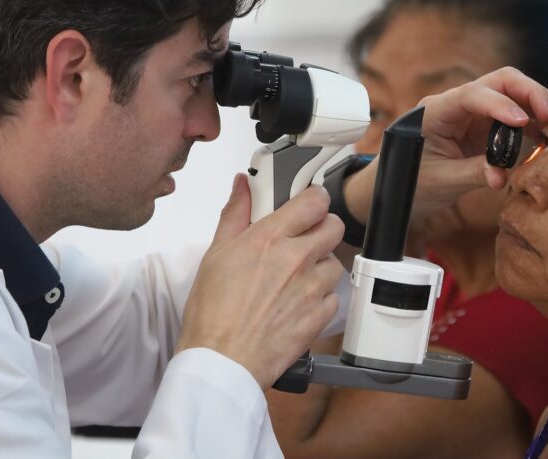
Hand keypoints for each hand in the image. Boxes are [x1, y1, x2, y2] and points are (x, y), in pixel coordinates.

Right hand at [177, 174, 344, 389]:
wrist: (222, 362)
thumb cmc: (212, 312)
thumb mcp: (216, 253)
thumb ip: (235, 214)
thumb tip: (243, 185)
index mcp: (271, 238)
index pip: (315, 201)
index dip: (315, 199)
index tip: (308, 204)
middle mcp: (297, 259)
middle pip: (334, 227)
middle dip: (322, 228)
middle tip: (304, 238)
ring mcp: (312, 288)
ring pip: (335, 263)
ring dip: (320, 266)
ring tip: (296, 277)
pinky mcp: (320, 316)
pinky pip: (333, 297)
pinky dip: (320, 298)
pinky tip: (298, 303)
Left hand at [344, 67, 547, 220]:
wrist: (394, 190)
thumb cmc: (408, 181)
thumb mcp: (440, 181)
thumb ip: (472, 174)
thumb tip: (502, 175)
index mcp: (435, 111)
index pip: (471, 94)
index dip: (499, 104)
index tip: (522, 121)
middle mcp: (456, 105)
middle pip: (499, 82)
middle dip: (528, 93)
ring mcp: (471, 115)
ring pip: (510, 96)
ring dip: (533, 107)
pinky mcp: (482, 129)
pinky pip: (511, 118)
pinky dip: (530, 125)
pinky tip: (542, 139)